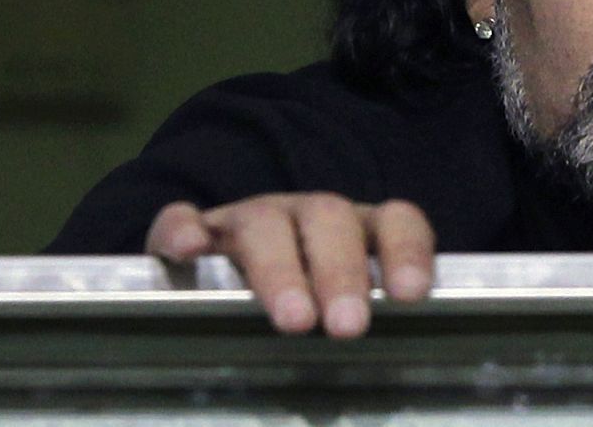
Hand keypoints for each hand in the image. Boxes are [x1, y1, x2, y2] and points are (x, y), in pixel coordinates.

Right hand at [145, 194, 435, 337]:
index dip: (407, 251)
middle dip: (342, 272)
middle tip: (349, 326)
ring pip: (264, 224)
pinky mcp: (193, 230)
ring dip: (280, 270)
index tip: (409, 294)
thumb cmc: (306, 302)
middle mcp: (307, 215)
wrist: (224, 275)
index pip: (395, 221)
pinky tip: (189, 251)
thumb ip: (364, 325)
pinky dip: (184, 230)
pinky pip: (182, 220)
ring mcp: (248, 219)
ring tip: (294, 320)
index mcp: (357, 230)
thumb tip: (394, 376)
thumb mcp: (342, 310)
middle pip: (329, 219)